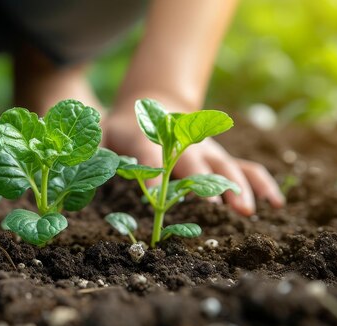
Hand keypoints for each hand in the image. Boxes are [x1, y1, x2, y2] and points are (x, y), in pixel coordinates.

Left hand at [103, 112, 284, 215]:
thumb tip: (61, 169)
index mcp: (146, 138)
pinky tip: (275, 205)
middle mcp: (182, 144)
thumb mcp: (96, 135)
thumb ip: (85, 150)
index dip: (150, 175)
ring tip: (250, 212)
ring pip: (227, 166)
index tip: (153, 196)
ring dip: (239, 188)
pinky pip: (245, 169)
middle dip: (209, 185)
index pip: (148, 156)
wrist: (152, 103)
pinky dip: (260, 183)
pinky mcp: (219, 157)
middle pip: (197, 164)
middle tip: (223, 209)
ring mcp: (205, 150)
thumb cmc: (121, 128)